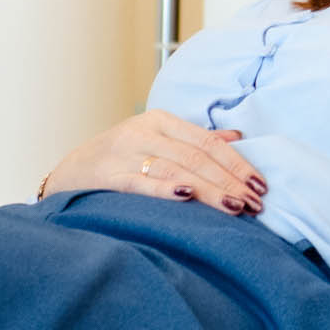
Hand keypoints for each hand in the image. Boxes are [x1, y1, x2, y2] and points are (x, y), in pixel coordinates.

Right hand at [44, 109, 266, 216]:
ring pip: (176, 170)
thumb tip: (237, 139)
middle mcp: (144, 132)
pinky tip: (187, 197)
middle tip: (254, 203)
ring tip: (234, 207)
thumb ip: (195, 140)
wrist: (69, 172)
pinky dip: (165, 189)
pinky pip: (142, 182)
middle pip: (197, 157)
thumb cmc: (120, 159)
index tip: (260, 185)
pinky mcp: (108, 175)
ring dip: (209, 191)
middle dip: (229, 181)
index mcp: (161, 121)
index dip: (237, 164)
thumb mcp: (157, 140)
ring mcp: (125, 153)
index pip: (208, 142)